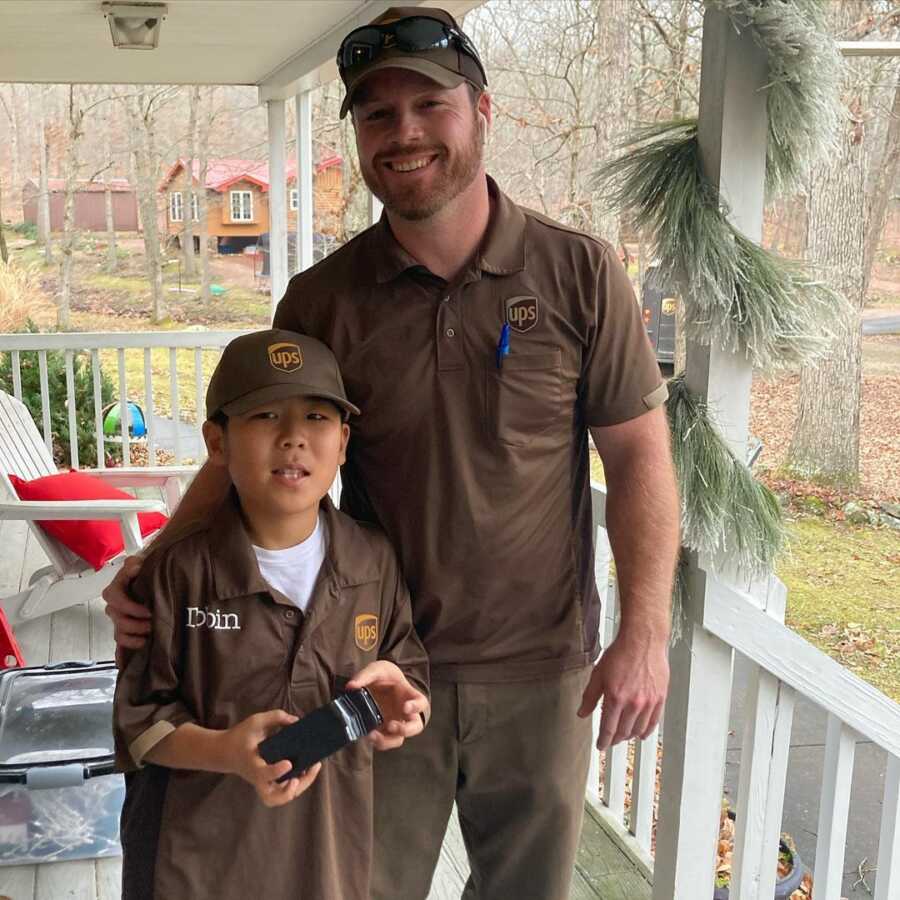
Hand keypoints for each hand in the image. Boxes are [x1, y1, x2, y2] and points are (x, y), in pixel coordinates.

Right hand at [103, 555, 150, 662]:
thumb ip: (135, 564)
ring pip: (118, 634)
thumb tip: (134, 566)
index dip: (130, 607)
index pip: (114, 598)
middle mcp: (115, 606)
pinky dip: (121, 655)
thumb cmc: (147, 571)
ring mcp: (119, 620)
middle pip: (117, 619)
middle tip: (152, 625)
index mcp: (116, 589)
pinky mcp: (126, 631)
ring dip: (132, 638)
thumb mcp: (141, 563)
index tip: (148, 611)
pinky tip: (124, 664)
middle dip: (135, 625)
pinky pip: (119, 646)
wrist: (154, 579)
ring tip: (148, 638)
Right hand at [222, 710, 320, 807]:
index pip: (263, 774)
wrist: (225, 752)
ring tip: (312, 768)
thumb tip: (296, 721)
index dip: (276, 771)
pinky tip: (308, 768)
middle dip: (289, 791)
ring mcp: (263, 783)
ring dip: (299, 788)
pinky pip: (284, 791)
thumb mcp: (255, 721)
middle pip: (272, 798)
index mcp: (252, 765)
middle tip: (300, 775)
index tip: (289, 763)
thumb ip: (275, 717)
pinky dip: (298, 784)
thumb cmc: (240, 737)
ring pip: (280, 798)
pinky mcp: (269, 783)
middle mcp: (258, 779)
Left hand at [346, 661, 428, 750]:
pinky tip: (367, 735)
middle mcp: (404, 713)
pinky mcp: (382, 730)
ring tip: (373, 735)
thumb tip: (351, 686)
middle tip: (392, 726)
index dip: (417, 707)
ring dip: (388, 741)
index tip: (406, 707)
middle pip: (415, 727)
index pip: (421, 703)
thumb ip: (365, 676)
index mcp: (408, 695)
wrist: (376, 683)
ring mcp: (394, 723)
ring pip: (398, 739)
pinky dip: (376, 742)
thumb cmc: (383, 676)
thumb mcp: (376, 669)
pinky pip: (383, 741)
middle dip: (406, 730)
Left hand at [577, 631, 668, 749]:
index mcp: (616, 698)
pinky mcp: (660, 698)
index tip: (601, 746)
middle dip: (615, 739)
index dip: (603, 740)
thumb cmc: (621, 653)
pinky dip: (647, 730)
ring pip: (639, 729)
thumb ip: (590, 696)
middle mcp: (633, 703)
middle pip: (624, 732)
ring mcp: (648, 702)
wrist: (643, 640)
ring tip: (624, 736)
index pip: (608, 728)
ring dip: (630, 736)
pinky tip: (642, 733)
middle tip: (610, 740)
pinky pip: (654, 721)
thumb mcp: (598, 674)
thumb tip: (582, 713)